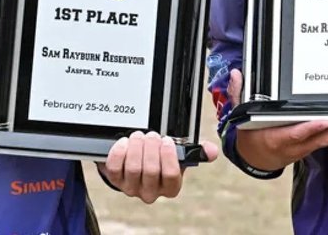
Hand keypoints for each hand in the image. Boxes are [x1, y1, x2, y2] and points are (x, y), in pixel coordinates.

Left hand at [100, 130, 219, 202]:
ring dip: (137, 147)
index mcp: (170, 187)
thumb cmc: (160, 158)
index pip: (171, 176)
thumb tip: (212, 151)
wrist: (135, 162)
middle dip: (151, 148)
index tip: (167, 140)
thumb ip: (195, 152)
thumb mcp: (178, 156)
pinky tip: (125, 142)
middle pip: (150, 171)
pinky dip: (120, 151)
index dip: (168, 156)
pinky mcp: (115, 180)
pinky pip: (115, 167)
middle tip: (151, 135)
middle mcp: (150, 192)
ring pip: (133, 168)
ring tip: (139, 136)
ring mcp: (131, 188)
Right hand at [229, 69, 327, 171]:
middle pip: (316, 139)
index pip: (294, 133)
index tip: (324, 120)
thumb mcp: (240, 115)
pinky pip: (324, 141)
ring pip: (323, 141)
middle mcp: (291, 145)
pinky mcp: (307, 147)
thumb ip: (239, 94)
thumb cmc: (250, 133)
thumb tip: (237, 74)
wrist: (254, 157)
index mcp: (274, 137)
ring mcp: (301, 148)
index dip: (309, 128)